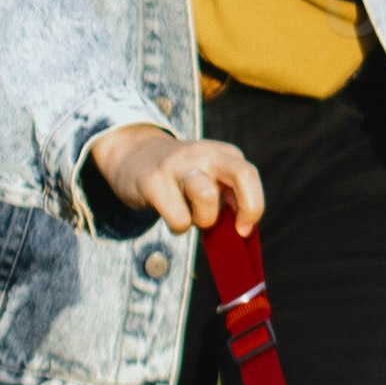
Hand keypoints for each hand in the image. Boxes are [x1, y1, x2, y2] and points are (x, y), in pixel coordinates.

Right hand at [92, 119, 266, 238]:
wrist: (131, 155)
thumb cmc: (179, 178)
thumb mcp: (208, 176)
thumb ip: (228, 197)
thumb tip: (243, 231)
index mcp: (222, 154)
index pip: (249, 175)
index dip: (253, 206)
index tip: (243, 229)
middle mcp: (203, 153)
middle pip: (242, 174)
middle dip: (249, 207)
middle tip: (236, 229)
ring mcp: (177, 165)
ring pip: (207, 195)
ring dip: (204, 219)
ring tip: (191, 216)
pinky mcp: (153, 181)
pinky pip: (178, 218)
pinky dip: (179, 227)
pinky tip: (171, 215)